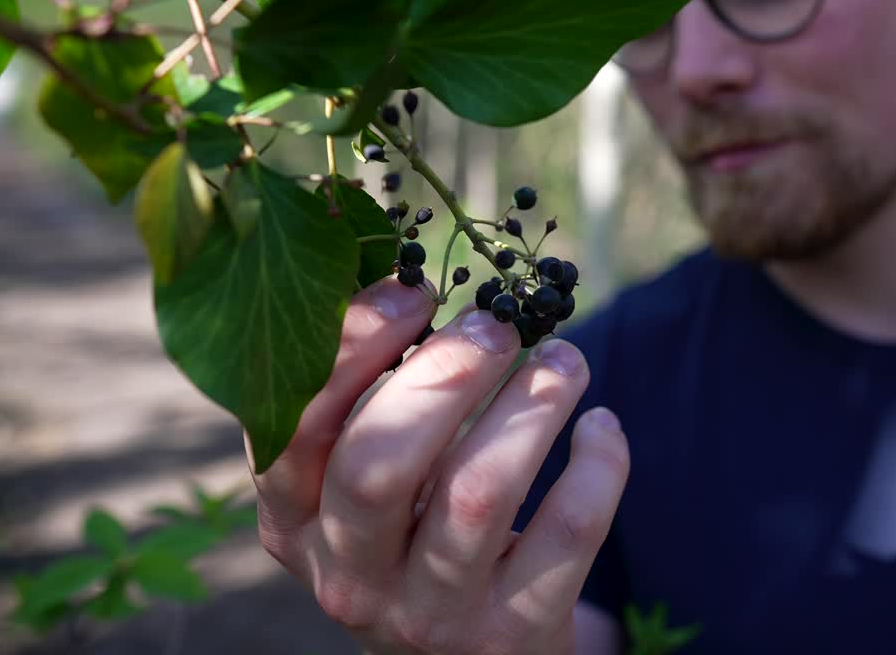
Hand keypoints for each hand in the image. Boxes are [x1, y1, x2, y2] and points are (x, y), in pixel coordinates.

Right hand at [247, 276, 629, 653]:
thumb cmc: (410, 539)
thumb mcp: (358, 489)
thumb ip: (364, 406)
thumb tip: (410, 276)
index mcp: (293, 521)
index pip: (295, 427)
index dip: (355, 346)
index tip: (417, 290)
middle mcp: (348, 575)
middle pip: (379, 465)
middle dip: (444, 375)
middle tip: (497, 324)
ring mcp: (431, 612)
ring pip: (478, 494)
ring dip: (530, 406)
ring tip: (565, 359)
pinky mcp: (513, 633)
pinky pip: (566, 533)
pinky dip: (598, 466)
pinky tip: (602, 427)